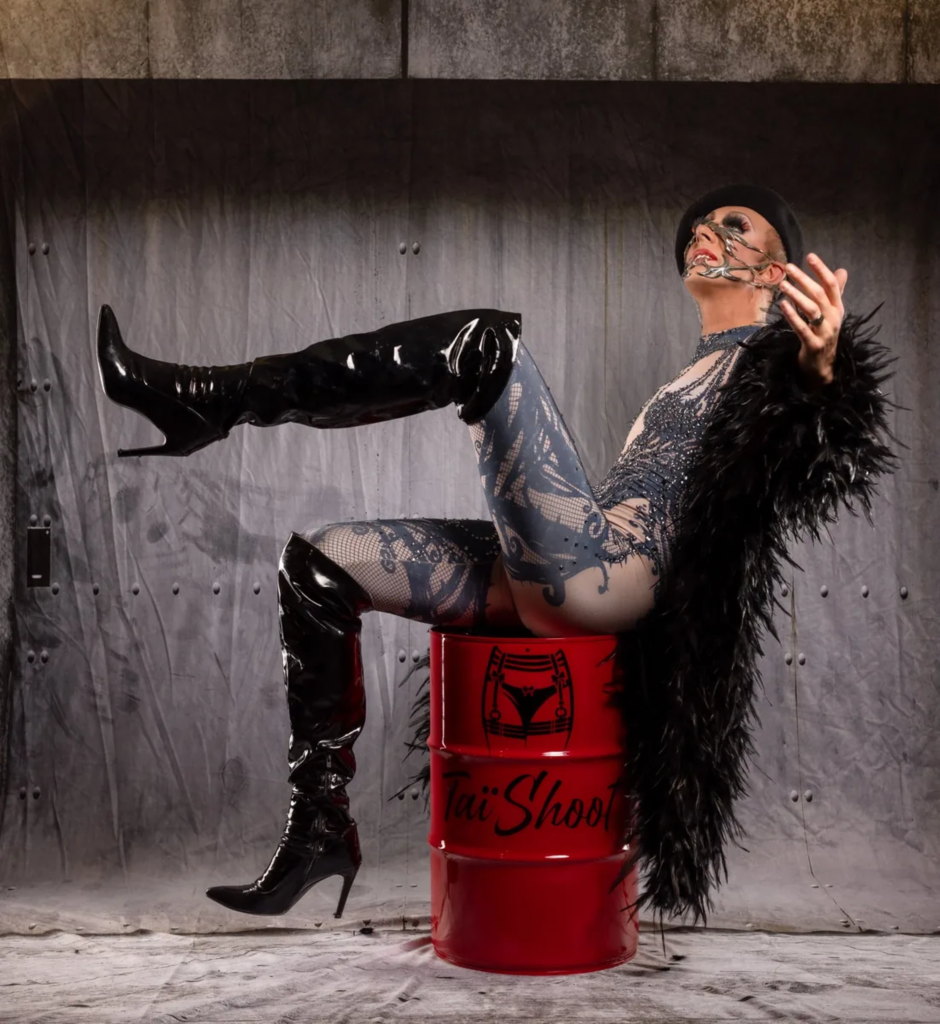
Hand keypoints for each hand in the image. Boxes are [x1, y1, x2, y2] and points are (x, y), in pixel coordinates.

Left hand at [778, 253, 847, 386]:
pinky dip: (792, 315)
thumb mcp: (832, 313)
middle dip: (804, 279)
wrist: (823, 366)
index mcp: (837, 308)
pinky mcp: (813, 344)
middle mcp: (834, 318)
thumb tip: (842, 271)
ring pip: (811, 309)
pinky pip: (802, 328)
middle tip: (788, 268)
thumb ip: (835, 293)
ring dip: (796, 295)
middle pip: (819, 294)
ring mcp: (825, 332)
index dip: (821, 269)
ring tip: (782, 284)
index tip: (810, 256)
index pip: (832, 285)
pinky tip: (782, 305)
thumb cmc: (824, 335)